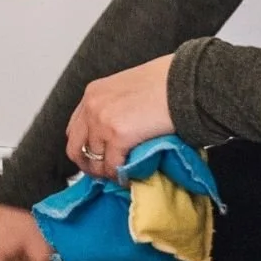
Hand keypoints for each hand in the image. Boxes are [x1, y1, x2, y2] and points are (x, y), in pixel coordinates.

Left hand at [65, 55, 174, 183]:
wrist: (184, 82)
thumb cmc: (167, 83)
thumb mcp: (129, 88)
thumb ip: (117, 107)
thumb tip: (119, 131)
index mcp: (93, 93)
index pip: (75, 128)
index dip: (84, 147)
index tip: (96, 158)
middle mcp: (92, 107)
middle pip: (75, 148)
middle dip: (89, 165)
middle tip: (105, 175)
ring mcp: (102, 122)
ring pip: (95, 161)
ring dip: (108, 173)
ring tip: (122, 176)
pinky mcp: (118, 136)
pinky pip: (114, 167)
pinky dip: (122, 176)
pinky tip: (132, 178)